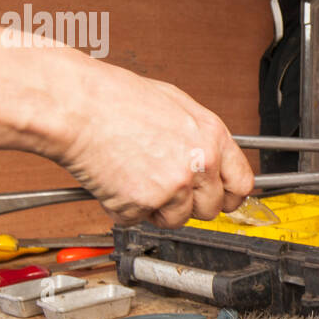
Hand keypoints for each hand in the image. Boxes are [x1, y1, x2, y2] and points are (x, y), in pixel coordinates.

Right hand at [43, 55, 254, 226]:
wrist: (76, 106)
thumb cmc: (114, 98)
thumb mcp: (175, 105)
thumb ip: (199, 137)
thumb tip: (212, 159)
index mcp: (212, 136)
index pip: (241, 184)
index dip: (229, 196)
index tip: (221, 199)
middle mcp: (200, 163)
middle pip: (211, 209)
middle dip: (189, 204)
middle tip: (164, 186)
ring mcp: (174, 186)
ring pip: (177, 220)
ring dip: (157, 208)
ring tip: (135, 177)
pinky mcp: (144, 203)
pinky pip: (139, 220)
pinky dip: (124, 208)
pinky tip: (115, 180)